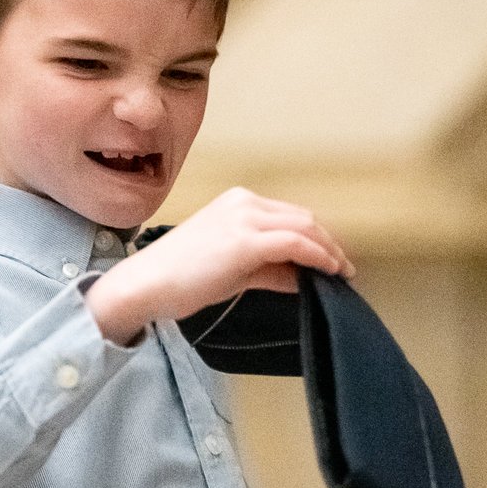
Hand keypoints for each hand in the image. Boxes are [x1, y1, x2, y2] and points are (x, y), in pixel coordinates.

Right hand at [83, 185, 352, 347]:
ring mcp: (245, 218)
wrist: (144, 285)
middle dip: (327, 243)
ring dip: (328, 251)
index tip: (332, 257)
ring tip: (342, 272)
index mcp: (239, 202)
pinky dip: (318, 257)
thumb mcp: (231, 267)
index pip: (290, 216)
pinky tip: (329, 271)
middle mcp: (245, 202)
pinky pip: (296, 244)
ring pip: (304, 229)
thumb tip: (302, 277)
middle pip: (303, 219)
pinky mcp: (246, 240)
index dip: (317, 237)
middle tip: (343, 267)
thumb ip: (268, 267)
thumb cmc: (179, 279)